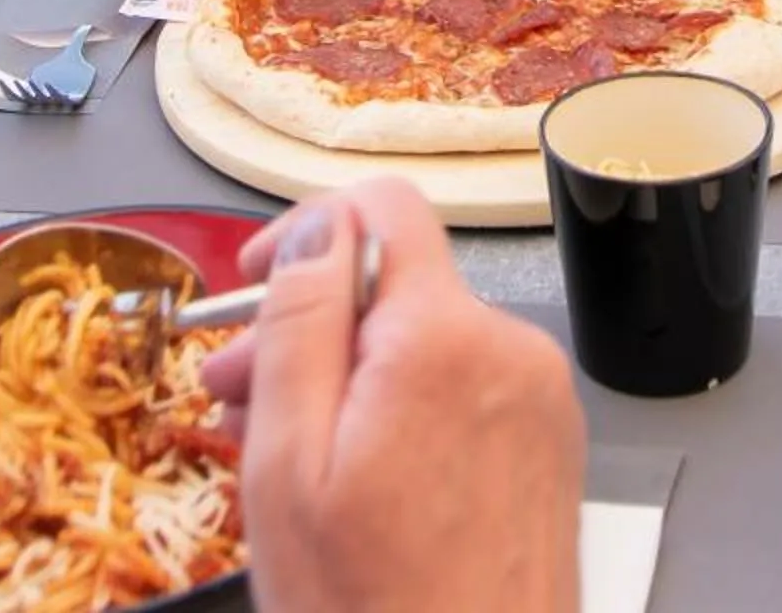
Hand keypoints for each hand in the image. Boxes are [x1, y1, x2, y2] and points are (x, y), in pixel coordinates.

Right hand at [200, 181, 582, 612]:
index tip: (258, 280)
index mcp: (444, 341)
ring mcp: (538, 403)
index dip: (306, 232)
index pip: (383, 209)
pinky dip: (400, 413)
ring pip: (425, 345)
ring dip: (349, 377)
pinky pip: (462, 394)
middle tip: (234, 389)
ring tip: (285, 453)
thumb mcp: (292, 466)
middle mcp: (510, 354)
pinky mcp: (548, 449)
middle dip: (310, 325)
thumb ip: (302, 325)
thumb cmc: (378, 611)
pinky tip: (350, 479)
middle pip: (397, 287)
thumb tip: (315, 228)